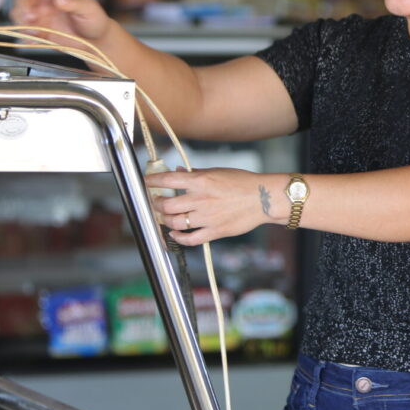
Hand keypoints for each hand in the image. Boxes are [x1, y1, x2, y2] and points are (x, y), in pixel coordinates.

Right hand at [10, 0, 112, 44]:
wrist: (96, 41)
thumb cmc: (95, 19)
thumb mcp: (89, 9)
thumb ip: (75, 3)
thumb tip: (58, 0)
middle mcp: (45, 0)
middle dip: (22, 6)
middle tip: (30, 18)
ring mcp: (40, 15)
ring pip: (20, 13)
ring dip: (20, 20)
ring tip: (32, 31)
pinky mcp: (39, 30)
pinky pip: (25, 30)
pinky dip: (25, 35)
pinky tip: (32, 40)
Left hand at [145, 168, 286, 244]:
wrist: (263, 198)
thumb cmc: (243, 183)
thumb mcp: (218, 171)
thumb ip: (196, 172)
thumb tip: (178, 170)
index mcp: (201, 181)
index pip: (168, 180)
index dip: (152, 181)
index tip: (146, 182)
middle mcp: (200, 199)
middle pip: (166, 205)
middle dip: (156, 204)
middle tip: (155, 202)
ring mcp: (206, 217)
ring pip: (174, 223)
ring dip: (164, 221)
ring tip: (164, 218)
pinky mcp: (214, 232)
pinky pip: (190, 239)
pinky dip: (178, 238)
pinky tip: (174, 234)